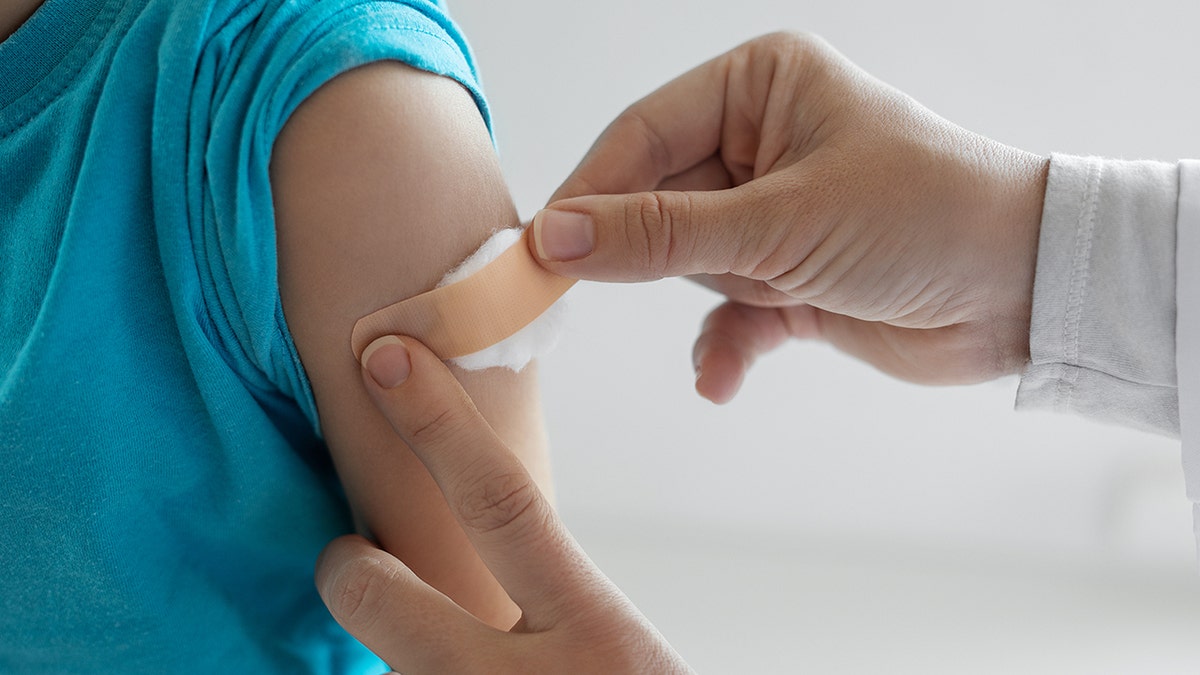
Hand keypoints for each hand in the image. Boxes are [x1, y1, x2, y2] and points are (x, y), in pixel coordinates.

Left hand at [315, 336, 691, 673]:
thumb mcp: (623, 658)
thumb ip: (554, 611)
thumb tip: (473, 566)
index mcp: (597, 633)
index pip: (502, 502)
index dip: (437, 423)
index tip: (386, 359)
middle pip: (389, 600)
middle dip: (346, 569)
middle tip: (342, 556)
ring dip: (391, 661)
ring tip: (434, 648)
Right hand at [531, 32, 1048, 401]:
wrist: (1028, 292)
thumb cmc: (922, 216)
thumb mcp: (778, 222)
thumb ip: (660, 235)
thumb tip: (555, 239)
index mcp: (759, 88)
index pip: (641, 136)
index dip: (586, 194)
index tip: (535, 251)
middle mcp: (761, 142)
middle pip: (655, 200)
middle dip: (637, 255)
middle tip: (564, 299)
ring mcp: (774, 213)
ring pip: (688, 261)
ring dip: (707, 301)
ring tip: (746, 315)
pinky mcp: (791, 277)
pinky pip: (730, 312)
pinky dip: (728, 344)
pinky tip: (723, 378)